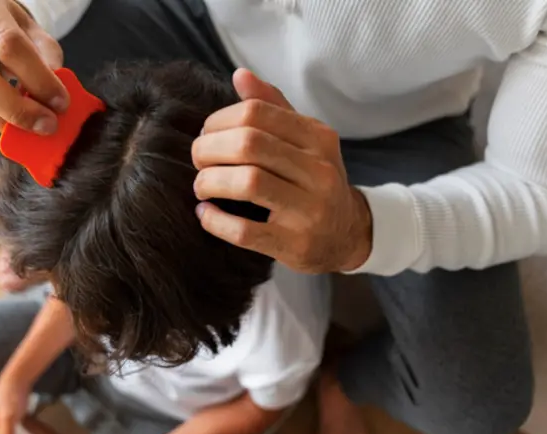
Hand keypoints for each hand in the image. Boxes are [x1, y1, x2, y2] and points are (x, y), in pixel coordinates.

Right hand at [0, 0, 68, 132]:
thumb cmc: (5, 22)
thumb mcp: (30, 26)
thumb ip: (45, 54)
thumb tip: (54, 96)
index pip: (7, 44)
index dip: (38, 78)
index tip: (61, 101)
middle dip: (15, 108)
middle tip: (46, 124)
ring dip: (5, 120)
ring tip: (33, 125)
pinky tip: (12, 120)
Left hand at [192, 69, 372, 272]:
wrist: (348, 235)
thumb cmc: (315, 182)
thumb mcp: (306, 142)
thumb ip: (274, 108)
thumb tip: (240, 75)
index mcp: (318, 138)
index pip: (256, 113)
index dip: (220, 121)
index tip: (208, 135)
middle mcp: (319, 171)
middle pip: (249, 144)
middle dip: (209, 149)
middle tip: (198, 160)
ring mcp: (309, 210)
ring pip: (247, 183)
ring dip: (210, 182)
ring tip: (201, 186)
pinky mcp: (295, 245)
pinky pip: (245, 230)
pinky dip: (215, 221)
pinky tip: (206, 214)